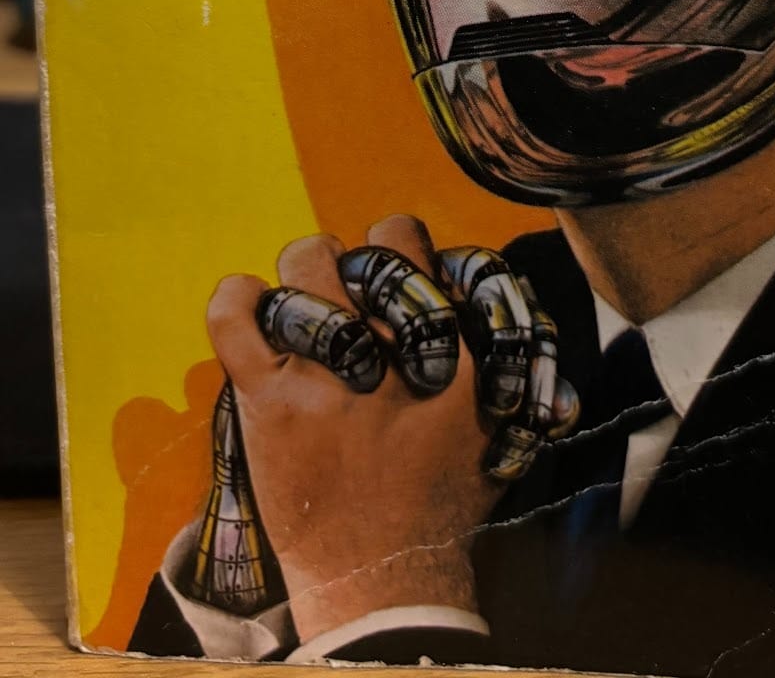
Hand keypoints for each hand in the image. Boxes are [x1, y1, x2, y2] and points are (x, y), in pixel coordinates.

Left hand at [206, 215, 568, 642]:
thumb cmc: (445, 499)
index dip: (398, 251)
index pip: (408, 240)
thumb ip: (498, 350)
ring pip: (301, 263)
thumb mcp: (500, 419)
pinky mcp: (268, 400)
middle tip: (348, 302)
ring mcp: (325, 369)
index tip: (394, 285)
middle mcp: (388, 345)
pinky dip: (233, 299)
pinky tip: (246, 307)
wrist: (385, 577)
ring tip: (305, 315)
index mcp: (448, 344)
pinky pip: (233, 315)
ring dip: (302, 281)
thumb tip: (482, 291)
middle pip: (358, 244)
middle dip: (353, 264)